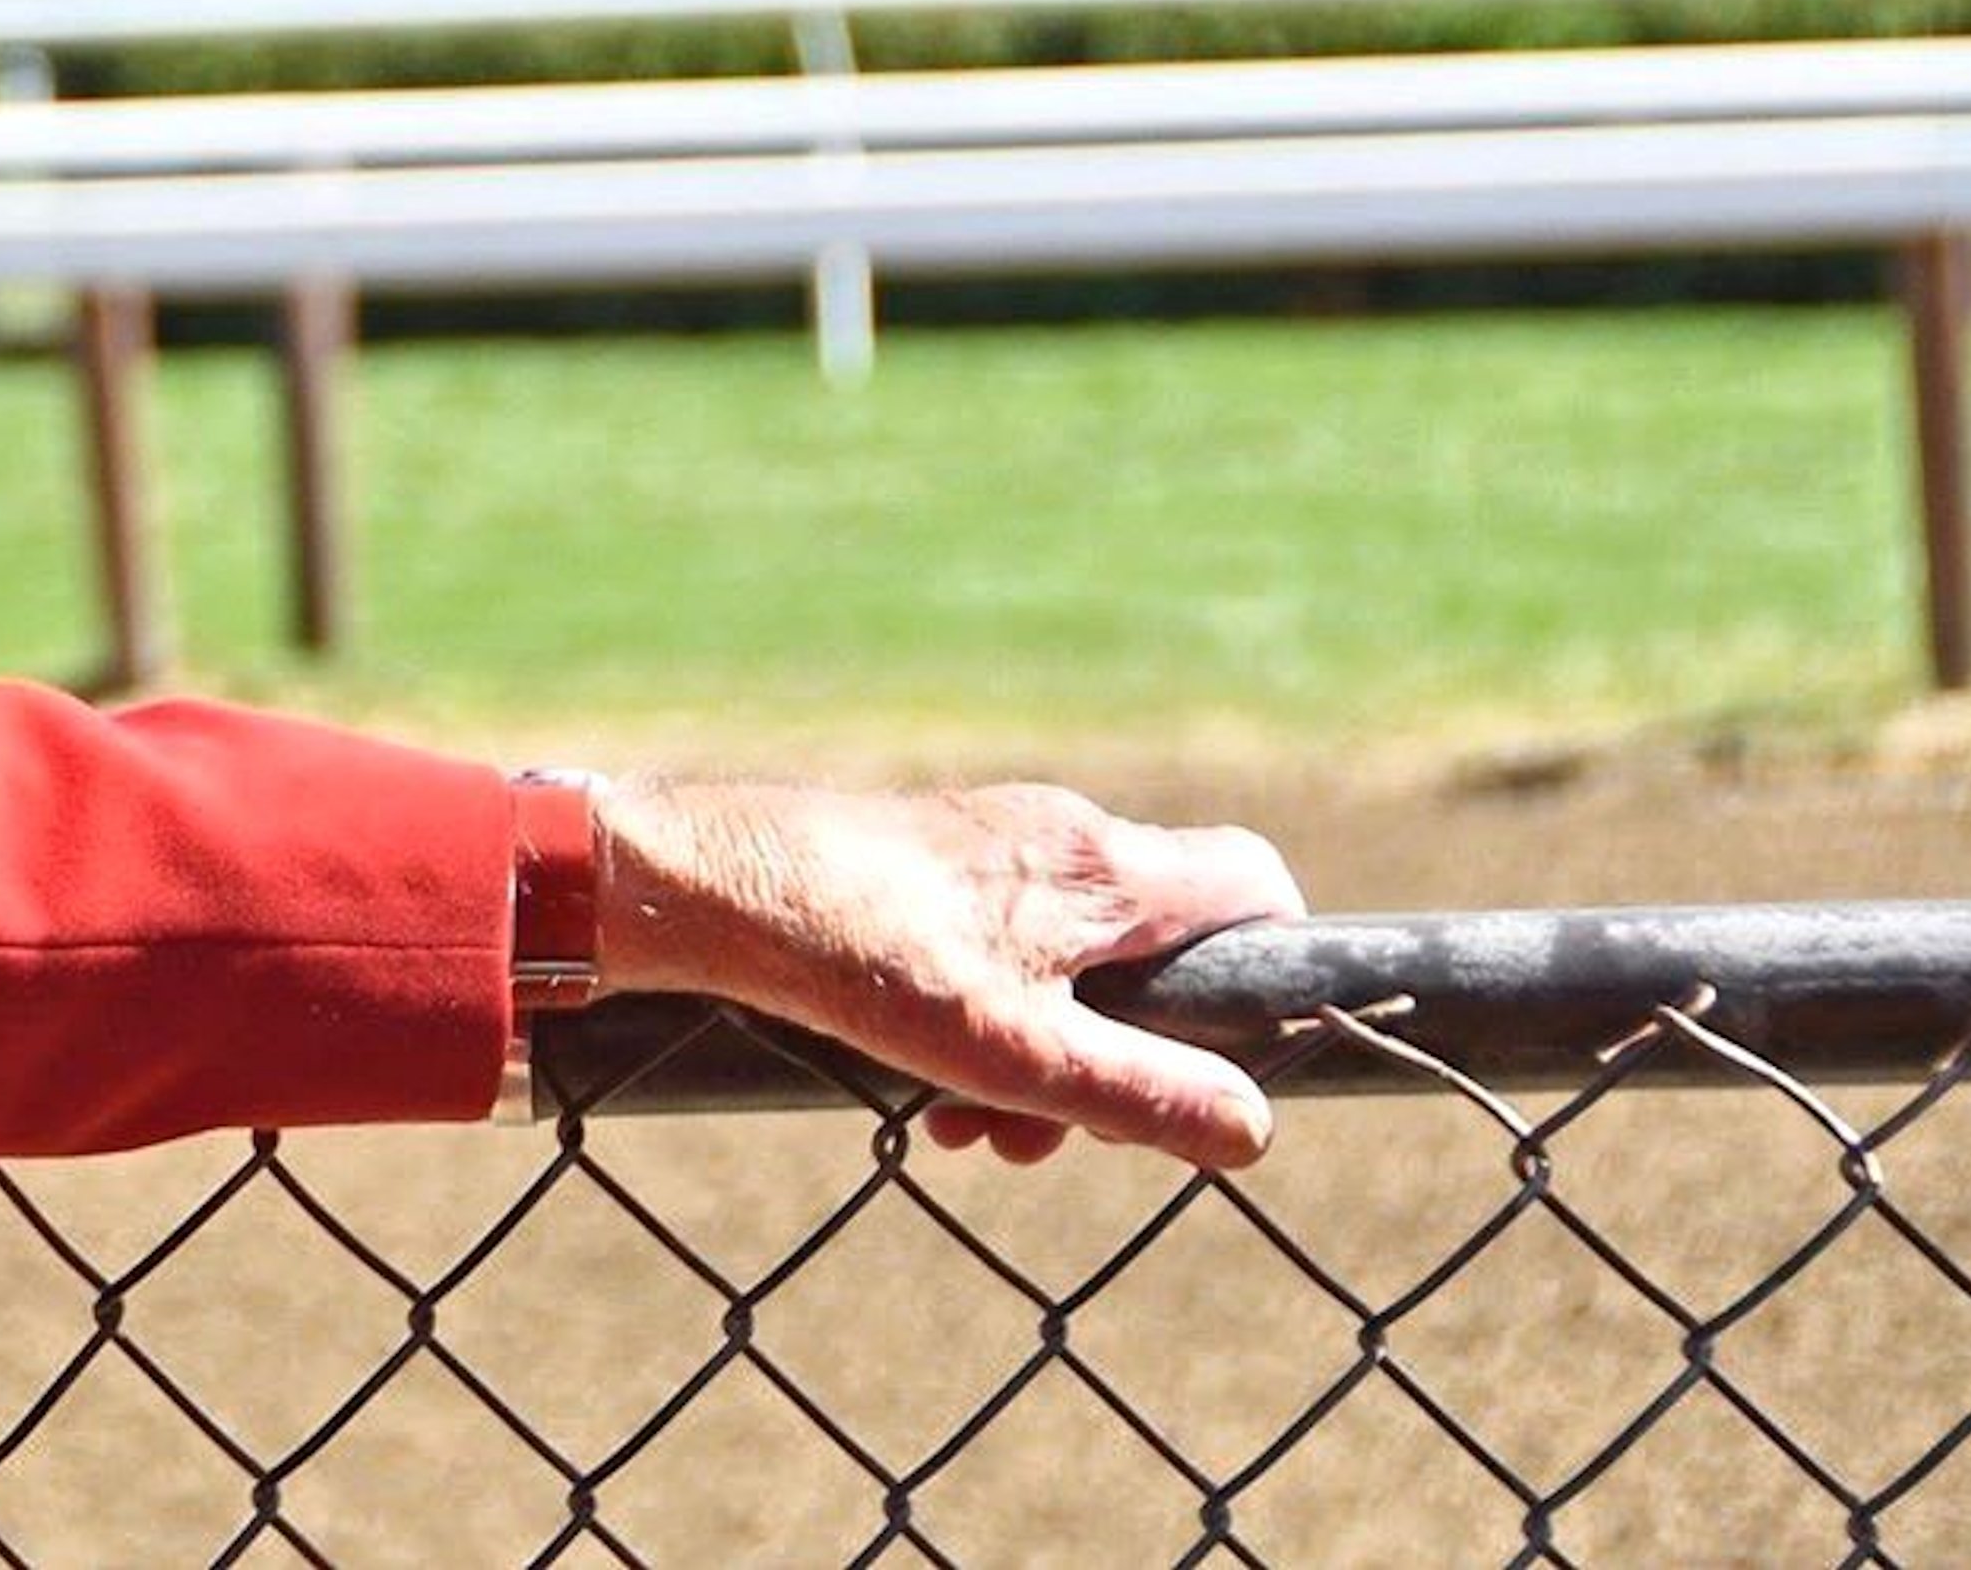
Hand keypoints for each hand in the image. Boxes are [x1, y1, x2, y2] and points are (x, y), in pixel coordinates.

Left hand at [582, 776, 1304, 1166]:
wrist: (697, 881)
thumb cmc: (857, 954)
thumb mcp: (1014, 1053)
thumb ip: (1141, 1093)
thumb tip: (1255, 1130)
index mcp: (1106, 867)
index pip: (1255, 886)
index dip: (1273, 968)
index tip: (1230, 1057)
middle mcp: (1059, 837)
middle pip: (1152, 956)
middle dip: (1120, 1059)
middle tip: (1050, 1133)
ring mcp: (987, 846)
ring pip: (1063, 969)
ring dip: (1036, 1062)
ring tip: (965, 1129)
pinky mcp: (922, 866)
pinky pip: (993, 955)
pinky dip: (976, 1026)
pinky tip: (916, 1086)